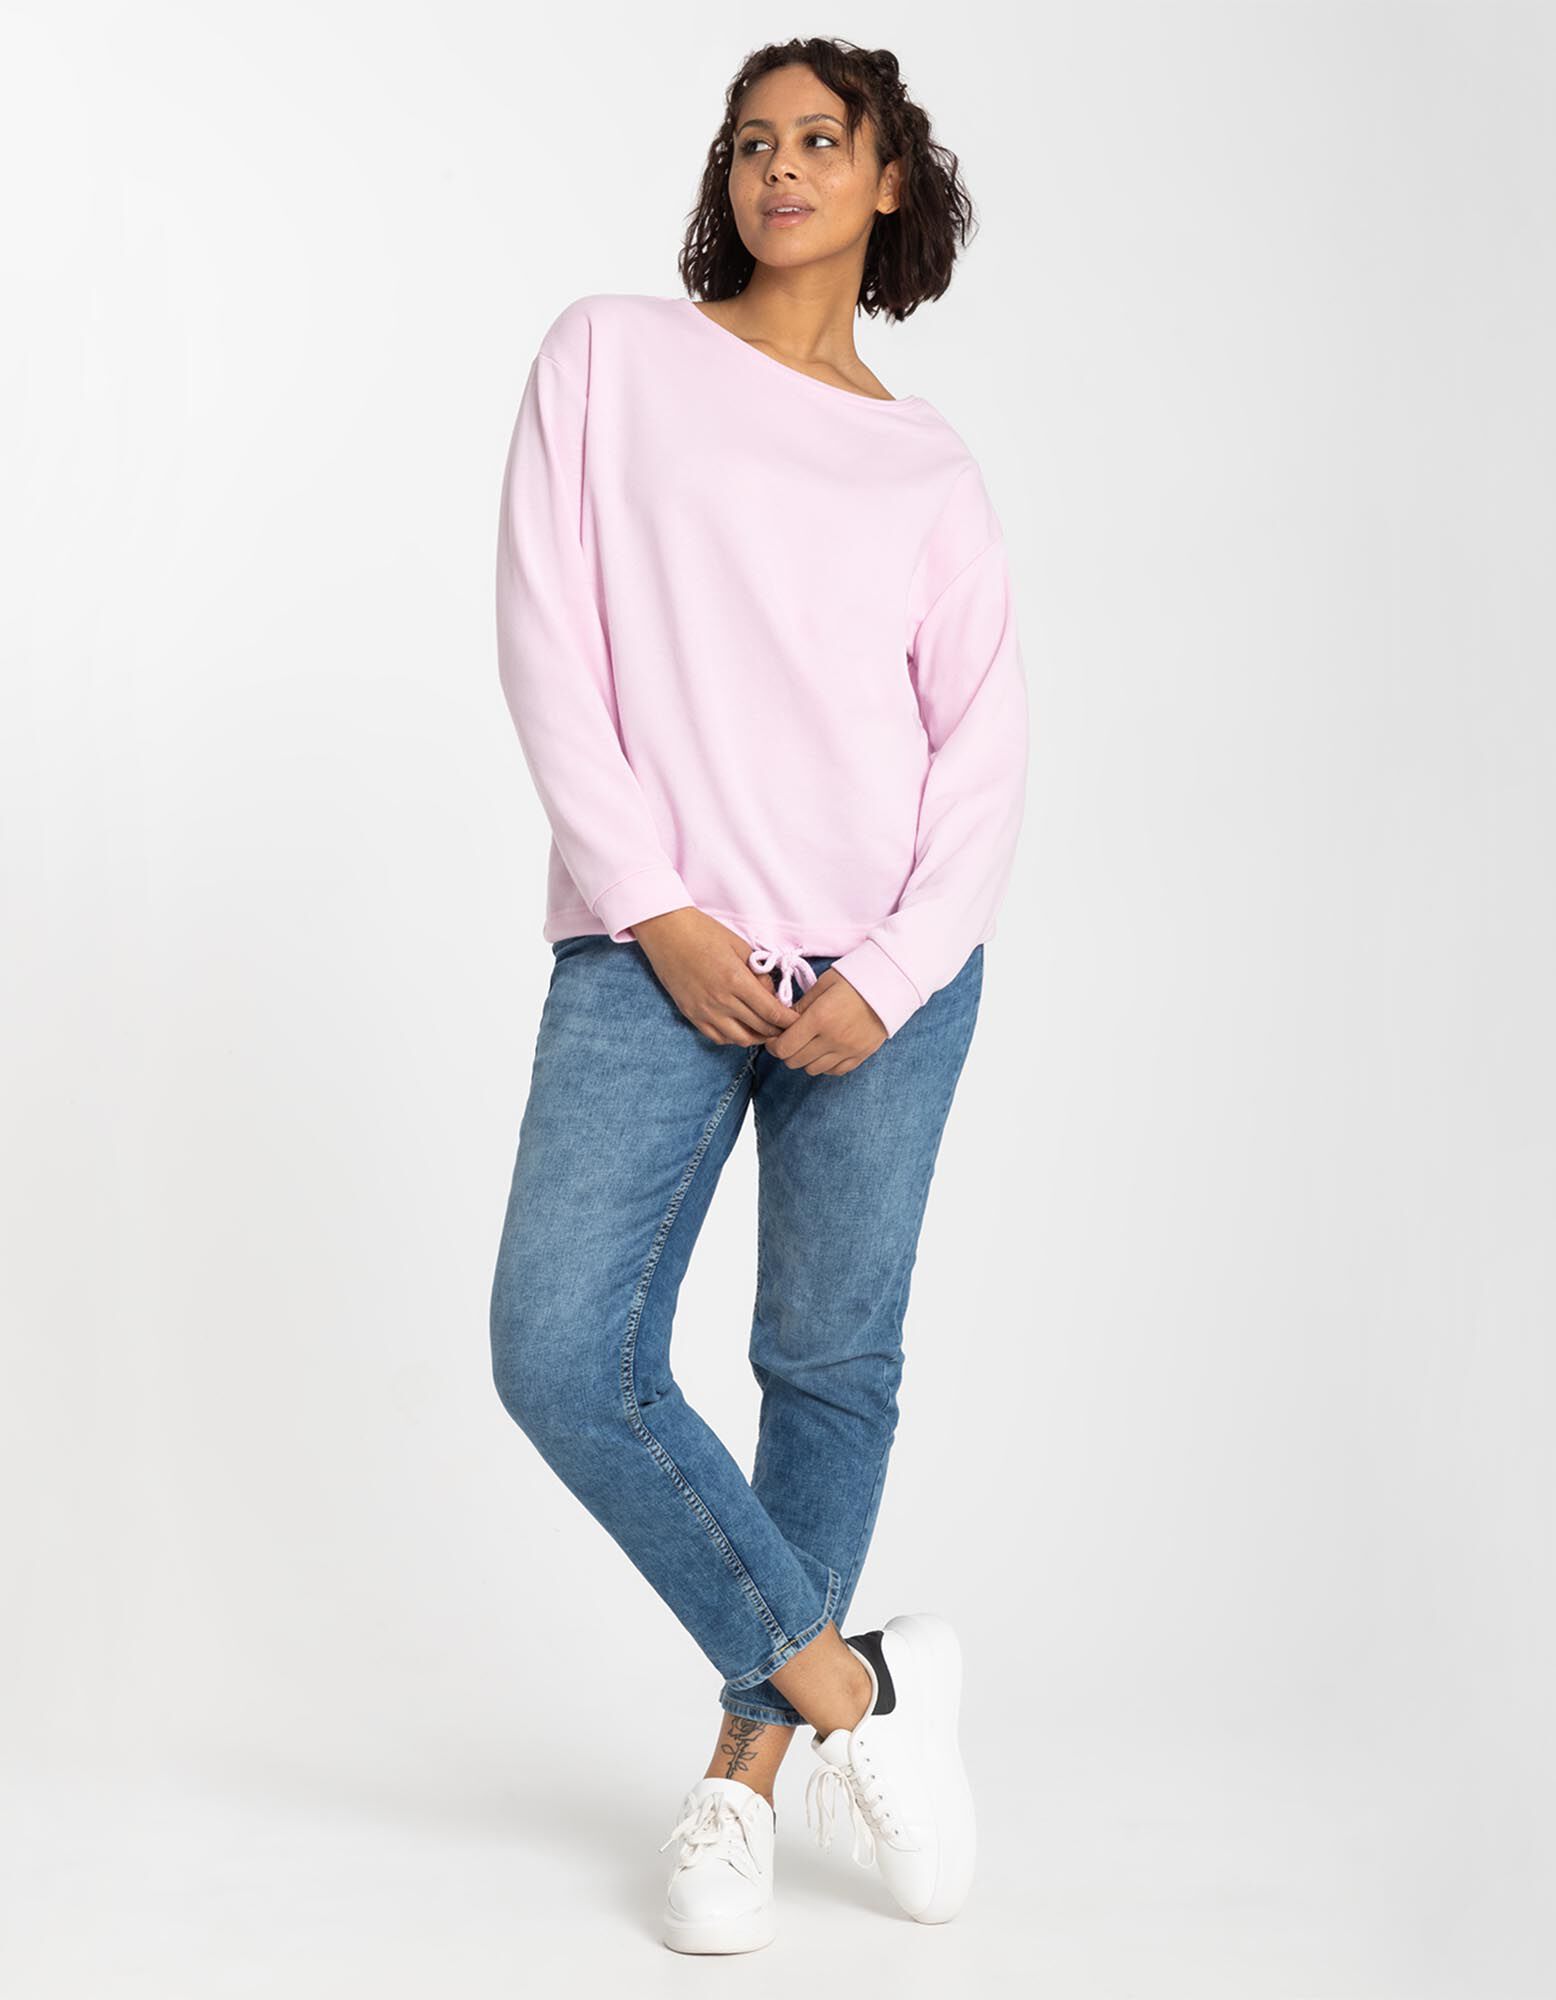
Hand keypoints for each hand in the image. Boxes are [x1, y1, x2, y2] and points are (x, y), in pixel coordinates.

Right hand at [631, 907, 803, 1046]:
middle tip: (787, 1026)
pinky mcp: (691, 1014)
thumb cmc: (704, 932)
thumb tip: (770, 994)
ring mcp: (704, 1010)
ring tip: (765, 1029)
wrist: (666, 932)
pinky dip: (733, 1037)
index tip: (798, 1021)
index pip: (771, 1012)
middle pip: (759, 1027)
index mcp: (736, 981)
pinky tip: (741, 1027)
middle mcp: (721, 1001)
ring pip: (739, 1039)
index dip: (788, 1020)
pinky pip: (717, 1037)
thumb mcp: (740, 947)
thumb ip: (758, 973)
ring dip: (756, 1036)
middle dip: (778, 1029)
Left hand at [759, 968, 886, 1076]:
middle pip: (795, 1061)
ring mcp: (847, 1050)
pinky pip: (833, 1071)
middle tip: (789, 1040)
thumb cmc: (854, 979)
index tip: (774, 1037)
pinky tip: (825, 1050)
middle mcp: (832, 1039)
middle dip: (786, 1052)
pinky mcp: (860, 1056)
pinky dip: (824, 1065)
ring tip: (808, 1044)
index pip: (784, 1047)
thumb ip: (800, 1006)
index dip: (773, 1045)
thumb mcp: (822, 985)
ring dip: (804, 1059)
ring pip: (812, 1069)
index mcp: (819, 1018)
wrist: (891, 985)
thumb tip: (782, 1021)